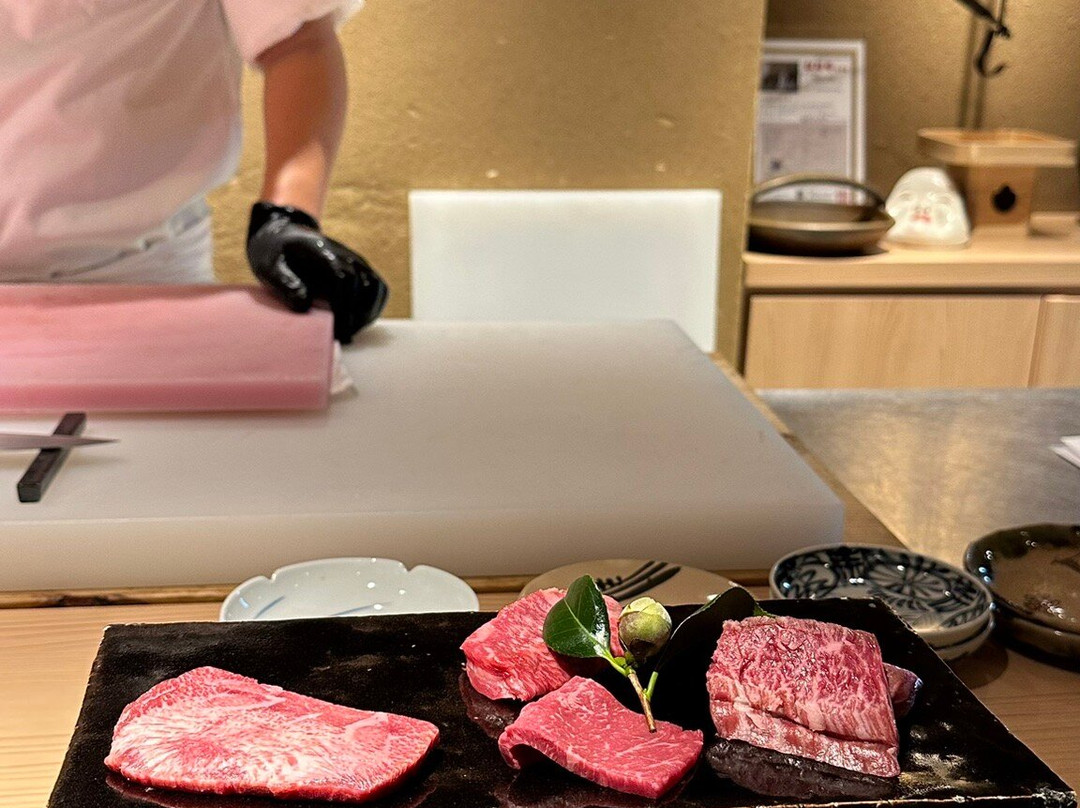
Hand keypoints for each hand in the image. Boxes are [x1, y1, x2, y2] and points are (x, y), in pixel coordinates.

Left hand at [246, 202, 387, 343]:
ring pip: (375, 286)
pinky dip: (374, 306)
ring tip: (351, 332)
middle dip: (354, 315)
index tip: (335, 330)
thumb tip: (305, 305)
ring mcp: (355, 260)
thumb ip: (284, 284)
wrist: (284, 235)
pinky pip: (378, 287)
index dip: (342, 307)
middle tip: (342, 337)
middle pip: (363, 285)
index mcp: (319, 250)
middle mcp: (343, 253)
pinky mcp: (360, 268)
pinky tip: (360, 322)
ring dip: (367, 312)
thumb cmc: (274, 255)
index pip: (342, 278)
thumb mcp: (268, 267)